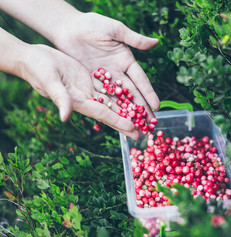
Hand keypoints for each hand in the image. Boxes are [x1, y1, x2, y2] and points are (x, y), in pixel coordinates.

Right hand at [20, 44, 140, 138]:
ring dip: (129, 109)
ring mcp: (89, 90)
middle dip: (129, 122)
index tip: (134, 129)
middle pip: (113, 113)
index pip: (103, 114)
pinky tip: (133, 97)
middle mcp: (87, 99)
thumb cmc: (37, 69)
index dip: (119, 121)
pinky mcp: (90, 80)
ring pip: (114, 101)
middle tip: (145, 132)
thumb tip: (65, 117)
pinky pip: (109, 88)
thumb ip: (59, 99)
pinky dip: (121, 94)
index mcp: (79, 102)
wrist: (33, 58)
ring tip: (144, 117)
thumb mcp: (49, 82)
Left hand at [53, 12, 159, 118]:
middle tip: (150, 125)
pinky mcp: (90, 82)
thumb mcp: (115, 30)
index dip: (148, 93)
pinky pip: (101, 98)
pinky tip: (114, 120)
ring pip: (117, 100)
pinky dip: (108, 109)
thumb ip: (134, 39)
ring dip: (126, 114)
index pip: (140, 80)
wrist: (68, 27)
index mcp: (126, 61)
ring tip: (135, 128)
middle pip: (131, 94)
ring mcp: (104, 79)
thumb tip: (156, 43)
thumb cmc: (93, 24)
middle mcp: (117, 73)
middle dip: (141, 110)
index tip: (156, 106)